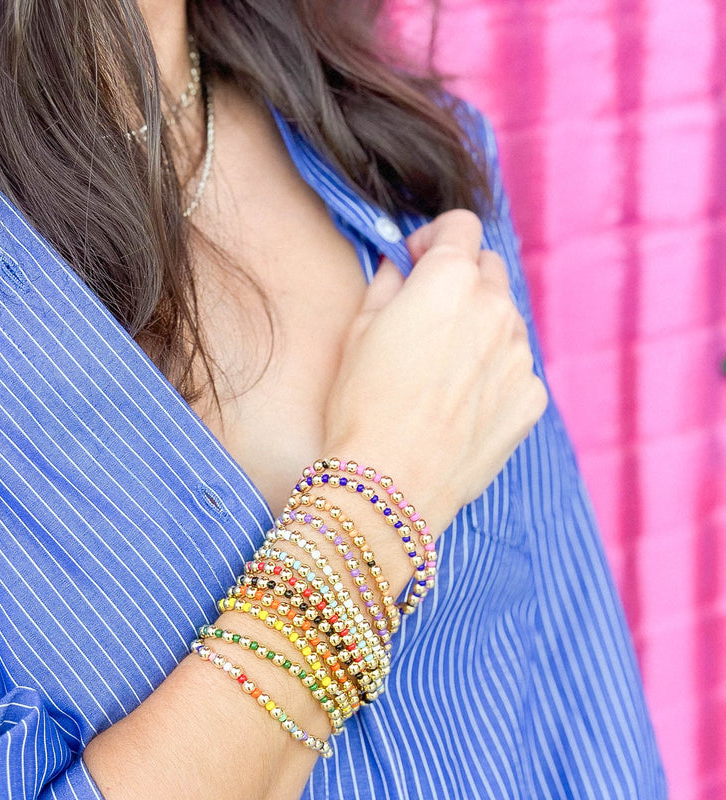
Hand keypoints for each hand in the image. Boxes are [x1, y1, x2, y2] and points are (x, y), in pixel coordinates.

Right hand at [324, 209, 547, 536]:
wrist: (390, 485)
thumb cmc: (362, 408)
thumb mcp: (358, 331)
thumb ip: (388, 284)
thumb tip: (401, 267)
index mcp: (450, 280)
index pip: (461, 225)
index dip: (435, 239)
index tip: (417, 263)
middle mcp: (496, 308)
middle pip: (489, 268)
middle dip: (461, 280)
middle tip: (429, 317)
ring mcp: (520, 355)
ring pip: (505, 321)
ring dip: (480, 329)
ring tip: (441, 373)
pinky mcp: (531, 398)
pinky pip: (515, 369)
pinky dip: (493, 375)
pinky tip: (460, 406)